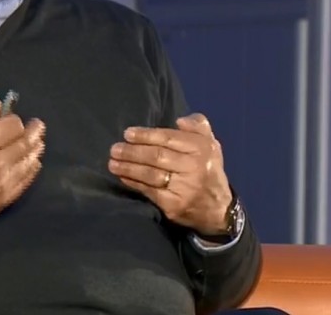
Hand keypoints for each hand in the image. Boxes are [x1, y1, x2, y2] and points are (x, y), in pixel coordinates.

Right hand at [0, 99, 45, 240]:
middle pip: (24, 143)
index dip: (15, 120)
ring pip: (28, 162)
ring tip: (39, 142)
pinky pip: (25, 182)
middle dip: (33, 131)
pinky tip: (33, 163)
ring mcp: (2, 183)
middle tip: (38, 125)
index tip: (13, 119)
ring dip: (36, 149)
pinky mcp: (4, 200)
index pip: (12, 126)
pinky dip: (32, 170)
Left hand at [108, 113, 231, 234]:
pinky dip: (134, 183)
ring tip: (112, 163)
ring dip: (128, 168)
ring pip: (151, 174)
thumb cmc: (207, 169)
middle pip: (157, 156)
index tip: (127, 134)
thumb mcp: (210, 144)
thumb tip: (179, 120)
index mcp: (202, 148)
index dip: (146, 135)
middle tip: (114, 149)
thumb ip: (198, 126)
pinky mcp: (175, 205)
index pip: (169, 138)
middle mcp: (195, 167)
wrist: (218, 209)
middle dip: (132, 152)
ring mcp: (185, 188)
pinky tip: (123, 177)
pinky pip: (149, 191)